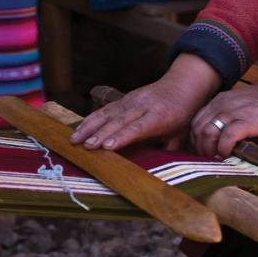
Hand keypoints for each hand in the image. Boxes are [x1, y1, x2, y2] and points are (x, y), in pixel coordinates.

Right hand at [70, 54, 220, 150]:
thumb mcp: (180, 134)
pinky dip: (91, 119)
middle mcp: (143, 106)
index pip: (138, 127)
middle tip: (86, 146)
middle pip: (120, 120)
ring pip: (108, 113)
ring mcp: (132, 100)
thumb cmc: (181, 115)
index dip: (122, 136)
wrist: (182, 86)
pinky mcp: (124, 98)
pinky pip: (105, 109)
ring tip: (75, 139)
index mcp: (159, 117)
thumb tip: (158, 170)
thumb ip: (168, 151)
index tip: (107, 146)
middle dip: (101, 133)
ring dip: (90, 126)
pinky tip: (79, 129)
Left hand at [190, 77, 257, 157]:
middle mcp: (222, 105)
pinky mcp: (246, 122)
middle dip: (200, 147)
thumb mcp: (240, 103)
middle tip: (209, 158)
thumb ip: (228, 116)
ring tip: (217, 157)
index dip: (196, 139)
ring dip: (209, 150)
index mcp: (219, 100)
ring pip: (208, 133)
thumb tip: (221, 136)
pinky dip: (224, 149)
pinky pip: (227, 138)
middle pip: (198, 129)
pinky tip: (229, 155)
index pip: (196, 121)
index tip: (203, 149)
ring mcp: (233, 113)